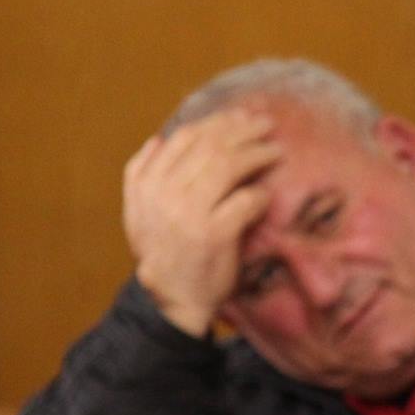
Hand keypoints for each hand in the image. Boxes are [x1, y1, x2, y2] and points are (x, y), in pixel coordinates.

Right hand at [121, 108, 281, 336]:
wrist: (172, 298)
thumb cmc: (164, 252)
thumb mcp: (138, 212)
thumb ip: (141, 174)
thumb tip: (159, 139)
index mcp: (147, 183)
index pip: (185, 138)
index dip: (217, 123)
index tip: (240, 117)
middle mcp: (165, 193)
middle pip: (210, 147)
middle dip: (242, 131)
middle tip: (266, 125)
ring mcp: (189, 213)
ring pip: (227, 167)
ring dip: (256, 154)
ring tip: (275, 150)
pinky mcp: (214, 235)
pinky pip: (244, 201)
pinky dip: (258, 194)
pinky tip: (267, 193)